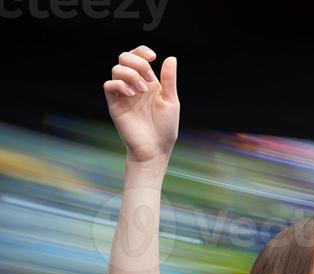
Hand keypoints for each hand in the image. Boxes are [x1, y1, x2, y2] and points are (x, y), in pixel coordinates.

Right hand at [103, 45, 179, 164]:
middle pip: (124, 57)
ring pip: (116, 69)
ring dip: (130, 74)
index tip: (153, 57)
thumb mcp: (171, 101)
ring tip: (142, 91)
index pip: (138, 57)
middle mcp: (134, 85)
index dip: (142, 51)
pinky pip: (109, 85)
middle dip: (137, 62)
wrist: (155, 149)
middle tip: (149, 78)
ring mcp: (123, 94)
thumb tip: (171, 58)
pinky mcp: (114, 104)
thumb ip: (169, 80)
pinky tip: (132, 95)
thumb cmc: (165, 128)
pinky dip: (119, 84)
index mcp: (148, 82)